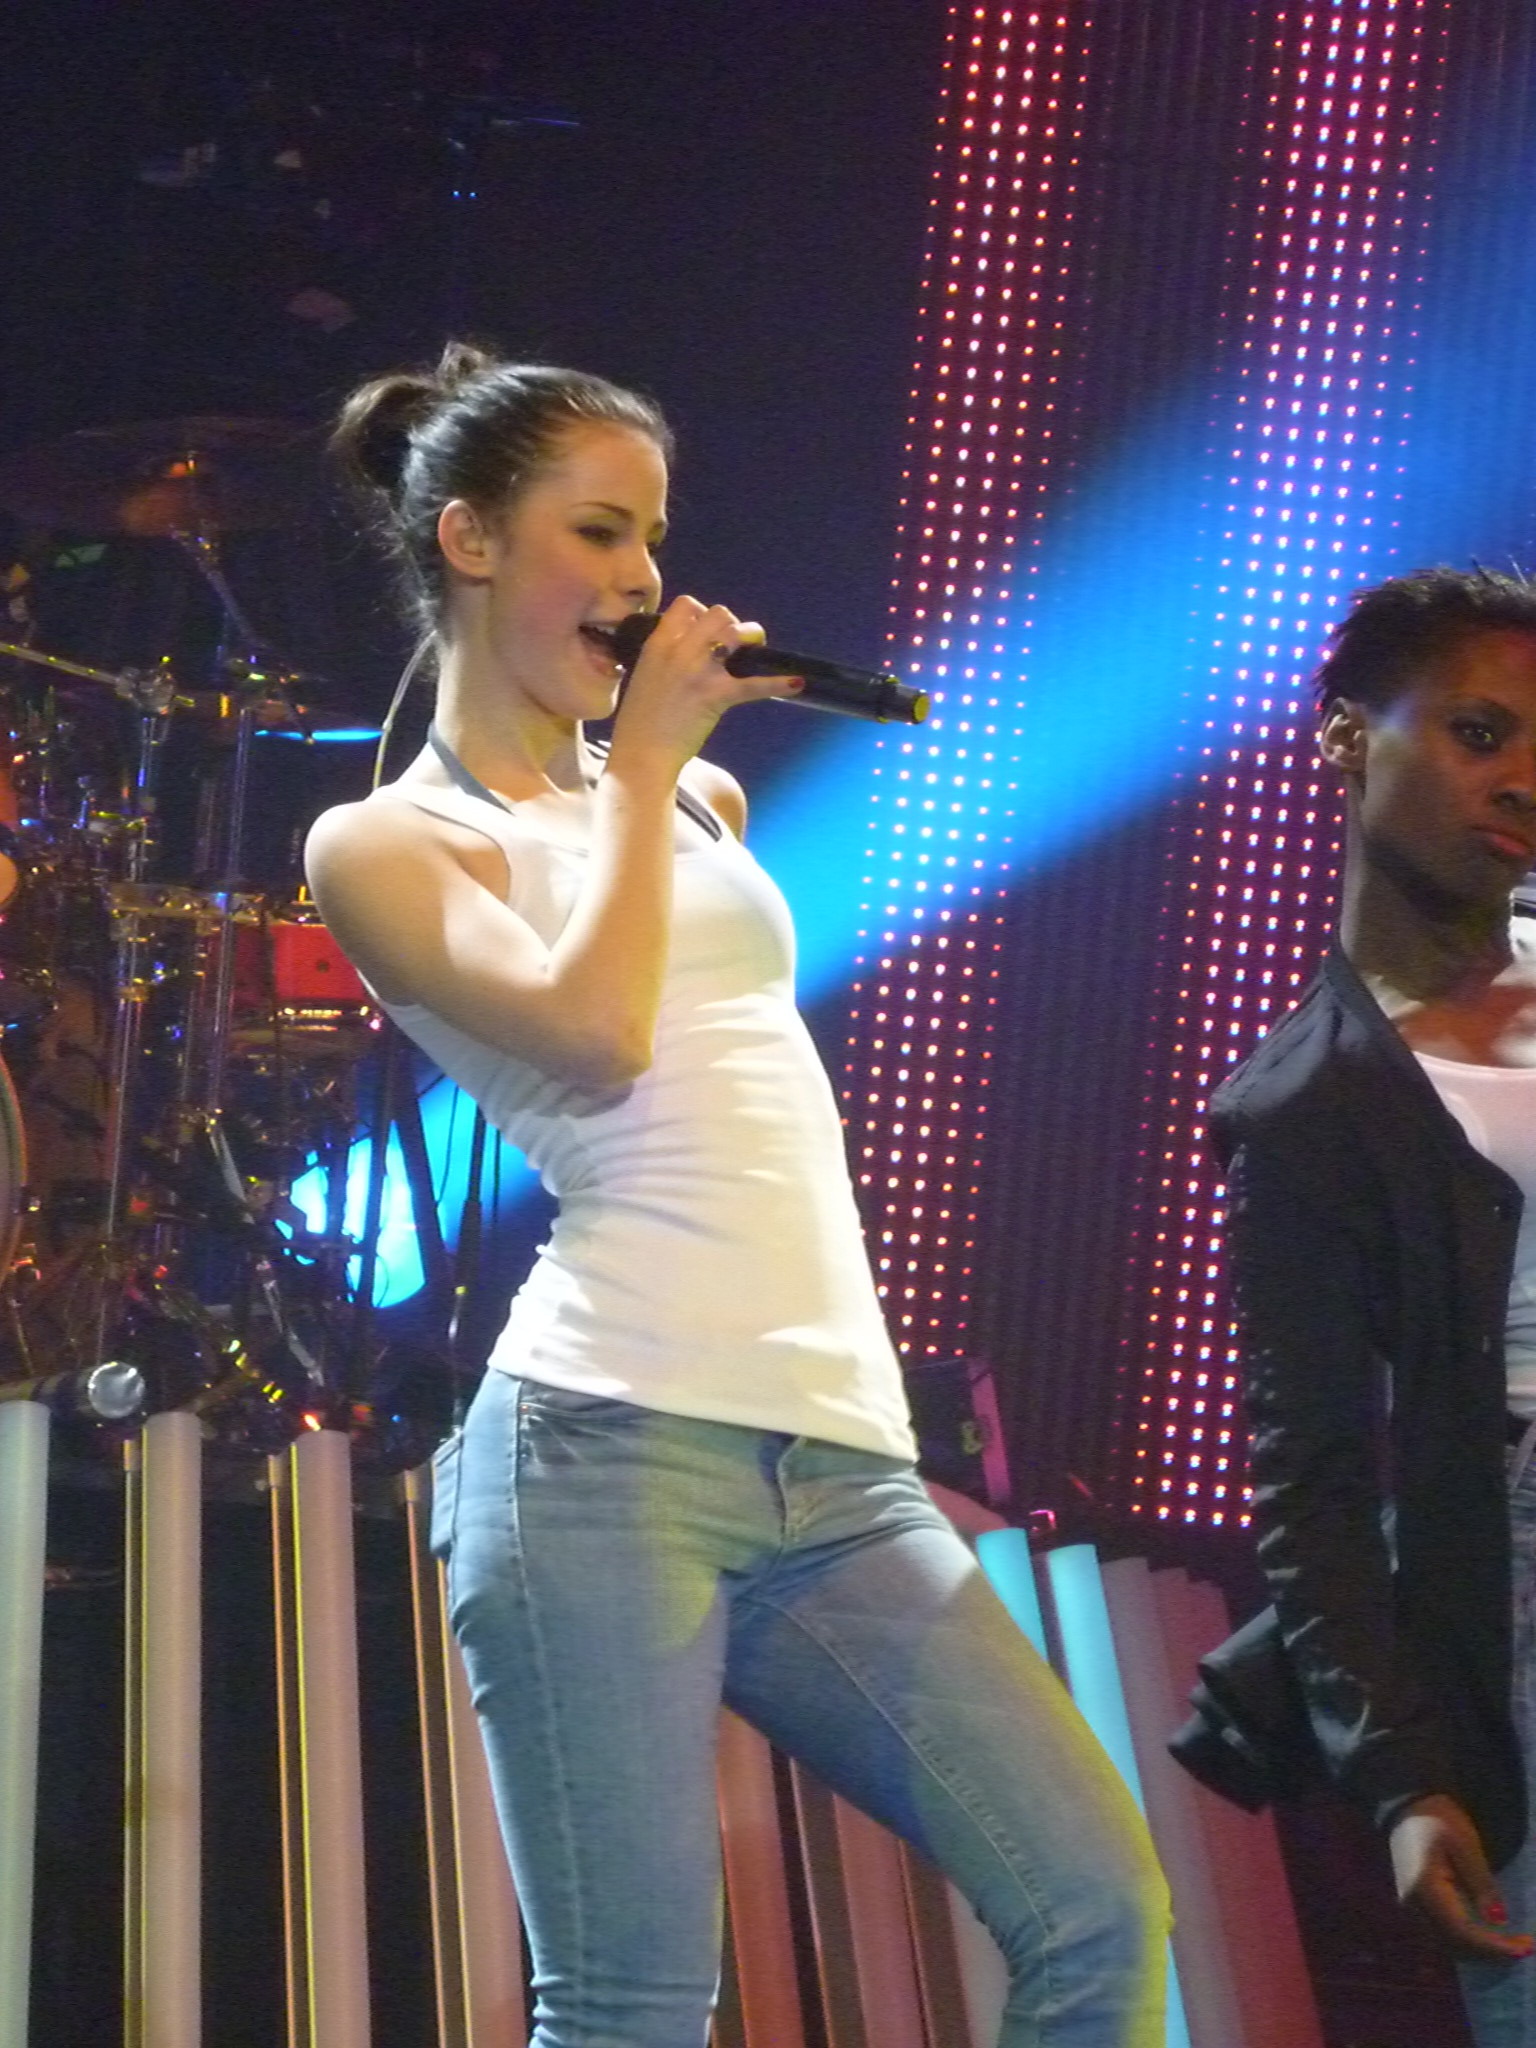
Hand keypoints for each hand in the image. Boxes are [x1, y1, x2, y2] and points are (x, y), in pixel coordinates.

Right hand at [607, 596, 801, 774]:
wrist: (640, 755)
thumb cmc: (640, 724)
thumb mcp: (645, 677)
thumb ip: (665, 659)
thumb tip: (690, 652)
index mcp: (657, 644)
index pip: (687, 605)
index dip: (702, 613)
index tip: (707, 632)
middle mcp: (677, 651)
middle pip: (718, 613)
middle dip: (732, 625)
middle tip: (735, 646)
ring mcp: (697, 672)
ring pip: (735, 633)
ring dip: (752, 639)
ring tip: (758, 653)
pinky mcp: (715, 695)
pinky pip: (752, 684)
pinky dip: (777, 683)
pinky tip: (796, 683)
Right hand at [1389, 1795, 1533, 1961]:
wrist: (1409, 1806)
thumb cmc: (1439, 1820)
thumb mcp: (1466, 1844)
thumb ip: (1481, 1882)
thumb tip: (1498, 1920)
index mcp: (1426, 1889)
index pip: (1462, 1931)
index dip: (1494, 1946)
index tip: (1526, 1949)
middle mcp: (1414, 1905)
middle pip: (1456, 1944)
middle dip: (1493, 1952)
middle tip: (1527, 1948)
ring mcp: (1413, 1908)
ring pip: (1450, 1944)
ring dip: (1482, 1951)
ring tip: (1513, 1946)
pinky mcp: (1418, 1906)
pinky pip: (1445, 1934)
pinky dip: (1470, 1941)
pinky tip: (1490, 1937)